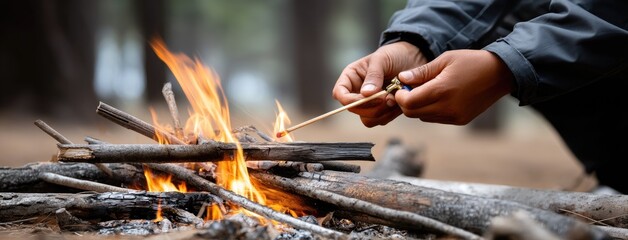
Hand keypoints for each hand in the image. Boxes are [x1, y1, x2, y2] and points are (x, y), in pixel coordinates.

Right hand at [332, 41, 427, 126]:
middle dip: (371, 107)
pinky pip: (381, 120)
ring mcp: (369, 103)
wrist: (413, 60)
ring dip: (382, 112)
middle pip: (354, 110)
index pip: (340, 94)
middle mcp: (357, 92)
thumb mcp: (382, 59)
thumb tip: (365, 94)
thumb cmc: (394, 55)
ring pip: (367, 119)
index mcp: (351, 78)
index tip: (369, 97)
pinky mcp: (382, 110)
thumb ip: (373, 75)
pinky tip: (398, 102)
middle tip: (388, 97)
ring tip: (394, 98)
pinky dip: (390, 114)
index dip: (351, 100)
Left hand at [394, 50, 513, 124]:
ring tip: (425, 90)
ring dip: (418, 106)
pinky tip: (438, 97)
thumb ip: (421, 72)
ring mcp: (454, 116)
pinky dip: (430, 110)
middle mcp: (447, 107)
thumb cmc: (471, 62)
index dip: (400, 95)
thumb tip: (401, 77)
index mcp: (441, 90)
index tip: (401, 86)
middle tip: (408, 89)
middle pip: (412, 113)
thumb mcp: (445, 60)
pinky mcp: (460, 120)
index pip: (408, 102)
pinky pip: (436, 119)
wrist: (500, 74)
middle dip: (406, 102)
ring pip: (423, 117)